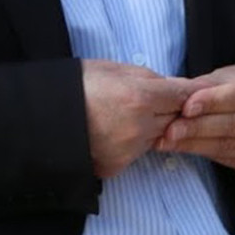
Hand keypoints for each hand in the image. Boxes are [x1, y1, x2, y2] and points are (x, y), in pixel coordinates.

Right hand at [82, 59, 194, 178]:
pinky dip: (133, 143)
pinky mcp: (116, 166)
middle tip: (158, 100)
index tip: (191, 91)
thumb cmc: (76, 84)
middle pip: (175, 118)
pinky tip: (116, 130)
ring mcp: (129, 150)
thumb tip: (170, 85)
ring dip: (153, 126)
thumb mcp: (113, 68)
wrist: (43, 115)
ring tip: (129, 113)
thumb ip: (147, 77)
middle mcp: (139, 127)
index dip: (189, 91)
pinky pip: (137, 153)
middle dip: (171, 108)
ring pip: (158, 137)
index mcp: (140, 97)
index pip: (183, 95)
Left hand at [154, 63, 234, 175]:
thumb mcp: (230, 76)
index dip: (212, 102)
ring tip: (168, 141)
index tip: (186, 107)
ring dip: (195, 144)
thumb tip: (176, 93)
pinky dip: (203, 153)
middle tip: (170, 130)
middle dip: (199, 128)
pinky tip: (184, 148)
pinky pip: (229, 158)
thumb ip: (207, 85)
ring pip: (230, 146)